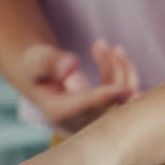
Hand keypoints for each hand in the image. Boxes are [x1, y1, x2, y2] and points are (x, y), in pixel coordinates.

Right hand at [18, 40, 138, 134]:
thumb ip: (49, 62)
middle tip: (99, 42)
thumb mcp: (35, 61)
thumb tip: (71, 66)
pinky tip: (117, 53)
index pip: (86, 110)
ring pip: (123, 100)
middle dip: (111, 68)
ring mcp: (97, 121)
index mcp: (59, 113)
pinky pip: (129, 97)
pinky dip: (127, 73)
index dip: (105, 99)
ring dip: (122, 68)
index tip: (123, 88)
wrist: (42, 78)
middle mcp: (81, 122)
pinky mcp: (109, 114)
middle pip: (108, 103)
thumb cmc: (36, 67)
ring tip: (107, 45)